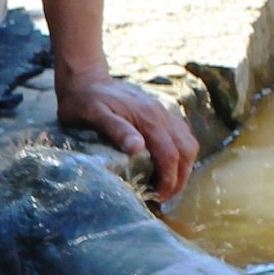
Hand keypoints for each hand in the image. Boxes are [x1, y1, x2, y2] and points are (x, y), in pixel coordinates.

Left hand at [56, 71, 199, 199]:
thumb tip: (138, 148)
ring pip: (189, 142)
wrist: (85, 77)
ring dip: (183, 166)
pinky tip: (166, 164)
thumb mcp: (93, 115)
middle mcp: (161, 114)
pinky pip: (182, 134)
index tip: (158, 197)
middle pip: (186, 150)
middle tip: (165, 196)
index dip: (168, 180)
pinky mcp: (160, 112)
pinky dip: (181, 153)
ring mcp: (163, 112)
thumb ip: (117, 130)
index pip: (170, 156)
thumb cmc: (84, 100)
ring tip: (167, 183)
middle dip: (180, 177)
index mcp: (148, 118)